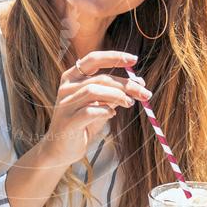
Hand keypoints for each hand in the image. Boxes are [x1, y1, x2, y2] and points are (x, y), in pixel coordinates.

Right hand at [42, 50, 152, 165]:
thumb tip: (139, 83)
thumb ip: (114, 93)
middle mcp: (66, 87)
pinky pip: (89, 111)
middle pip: (100, 78)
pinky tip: (112, 114)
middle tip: (144, 93)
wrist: (61, 149)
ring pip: (93, 91)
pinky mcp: (68, 121)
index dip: (114, 57)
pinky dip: (105, 111)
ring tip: (130, 103)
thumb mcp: (100, 105)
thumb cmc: (82, 124)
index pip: (93, 59)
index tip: (134, 59)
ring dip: (117, 96)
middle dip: (125, 84)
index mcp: (72, 77)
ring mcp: (65, 104)